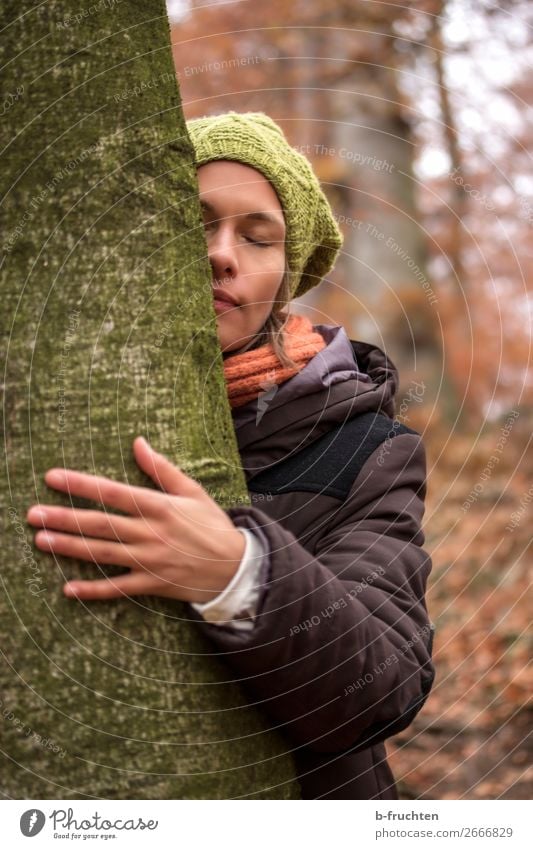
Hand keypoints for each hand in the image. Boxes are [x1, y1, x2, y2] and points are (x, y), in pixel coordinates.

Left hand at [26, 437, 244, 602]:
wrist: (236, 567)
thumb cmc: (212, 525)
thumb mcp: (192, 491)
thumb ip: (161, 469)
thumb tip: (138, 442)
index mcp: (158, 507)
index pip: (113, 492)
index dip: (81, 484)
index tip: (53, 477)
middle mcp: (150, 533)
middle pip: (100, 524)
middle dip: (64, 518)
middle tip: (33, 514)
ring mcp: (149, 560)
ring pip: (102, 554)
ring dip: (70, 548)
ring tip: (40, 540)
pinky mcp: (152, 584)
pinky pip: (118, 589)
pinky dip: (93, 591)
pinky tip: (67, 589)